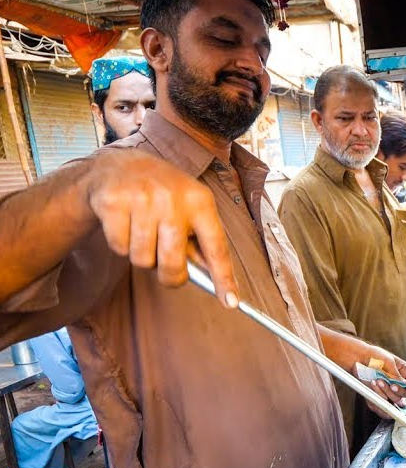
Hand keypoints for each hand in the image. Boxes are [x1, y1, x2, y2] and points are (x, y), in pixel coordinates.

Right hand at [86, 150, 237, 307]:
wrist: (120, 165)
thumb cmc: (165, 196)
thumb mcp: (190, 209)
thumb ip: (201, 242)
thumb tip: (214, 280)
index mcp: (200, 200)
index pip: (216, 247)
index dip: (224, 278)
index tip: (231, 302)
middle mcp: (173, 198)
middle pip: (173, 264)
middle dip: (170, 276)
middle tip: (166, 269)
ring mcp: (141, 199)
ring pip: (142, 260)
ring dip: (142, 256)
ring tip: (144, 233)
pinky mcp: (112, 202)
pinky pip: (119, 248)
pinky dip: (122, 245)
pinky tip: (125, 224)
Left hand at [362, 347, 405, 412]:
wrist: (357, 359)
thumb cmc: (373, 356)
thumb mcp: (388, 362)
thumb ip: (398, 375)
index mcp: (404, 372)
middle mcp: (399, 383)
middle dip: (399, 391)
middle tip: (391, 385)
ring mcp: (389, 391)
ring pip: (396, 401)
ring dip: (387, 393)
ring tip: (378, 381)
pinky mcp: (379, 398)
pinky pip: (383, 406)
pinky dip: (379, 398)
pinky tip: (373, 386)